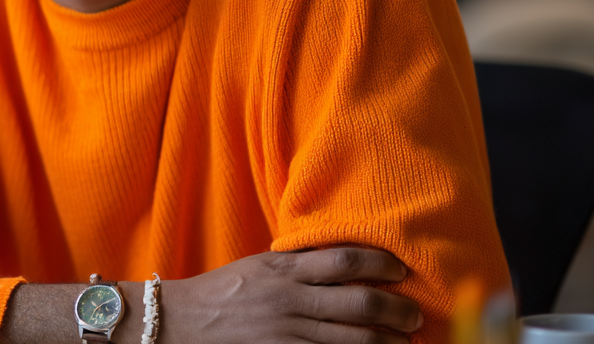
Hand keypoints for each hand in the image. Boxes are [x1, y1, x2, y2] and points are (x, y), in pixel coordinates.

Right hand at [147, 248, 421, 343]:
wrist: (180, 324)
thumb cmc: (222, 292)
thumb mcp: (260, 266)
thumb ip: (299, 263)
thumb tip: (346, 258)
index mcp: (283, 268)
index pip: (346, 260)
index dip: (383, 264)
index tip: (400, 270)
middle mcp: (289, 300)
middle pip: (362, 303)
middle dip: (398, 310)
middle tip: (414, 314)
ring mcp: (288, 334)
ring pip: (357, 339)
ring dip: (390, 341)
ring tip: (405, 339)